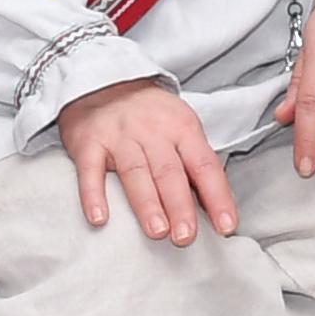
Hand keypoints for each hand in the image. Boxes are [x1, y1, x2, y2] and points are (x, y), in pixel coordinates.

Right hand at [62, 78, 234, 243]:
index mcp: (183, 128)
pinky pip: (90, 172)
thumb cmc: (150, 114)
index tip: (226, 227)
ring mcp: (119, 136)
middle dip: (180, 206)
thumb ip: (194, 163)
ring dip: (147, 204)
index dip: (217, 197)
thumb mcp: (180, 127)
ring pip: (135, 173)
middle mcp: (153, 132)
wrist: (103, 78)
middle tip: (186, 237)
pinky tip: (99, 218)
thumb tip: (216, 209)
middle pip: (169, 172)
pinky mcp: (88, 142)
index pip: (204, 166)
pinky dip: (93, 195)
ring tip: (157, 231)